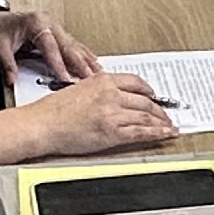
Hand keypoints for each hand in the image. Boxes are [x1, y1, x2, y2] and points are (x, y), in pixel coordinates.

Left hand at [0, 5, 100, 86]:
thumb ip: (7, 65)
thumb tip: (12, 80)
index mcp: (35, 23)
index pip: (50, 46)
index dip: (59, 63)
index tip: (65, 78)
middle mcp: (48, 23)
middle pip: (68, 44)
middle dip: (80, 62)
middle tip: (90, 76)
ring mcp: (54, 27)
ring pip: (73, 44)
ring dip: (86, 58)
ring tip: (98, 71)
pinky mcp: (55, 33)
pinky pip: (72, 44)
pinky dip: (83, 54)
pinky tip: (92, 61)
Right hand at [32, 71, 178, 154]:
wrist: (43, 124)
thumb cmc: (54, 109)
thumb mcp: (79, 88)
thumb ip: (99, 90)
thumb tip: (112, 96)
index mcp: (103, 80)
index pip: (135, 82)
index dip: (149, 90)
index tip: (154, 96)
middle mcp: (111, 94)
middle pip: (145, 100)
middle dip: (160, 109)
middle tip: (166, 114)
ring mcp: (113, 114)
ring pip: (146, 116)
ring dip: (162, 122)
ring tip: (169, 126)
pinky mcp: (112, 132)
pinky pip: (141, 132)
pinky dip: (157, 133)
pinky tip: (165, 134)